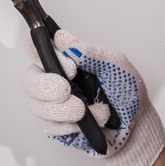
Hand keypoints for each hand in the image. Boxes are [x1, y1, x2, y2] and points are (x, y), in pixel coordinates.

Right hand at [22, 30, 164, 165]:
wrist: (136, 123)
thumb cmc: (126, 89)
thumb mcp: (115, 64)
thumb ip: (90, 52)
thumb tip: (63, 39)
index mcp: (65, 59)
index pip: (36, 48)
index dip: (42, 54)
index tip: (70, 66)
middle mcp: (54, 79)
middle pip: (28, 79)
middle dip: (46, 86)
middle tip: (67, 91)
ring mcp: (52, 104)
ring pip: (36, 105)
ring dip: (63, 110)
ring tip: (85, 110)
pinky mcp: (56, 126)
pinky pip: (49, 127)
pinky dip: (69, 126)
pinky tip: (85, 123)